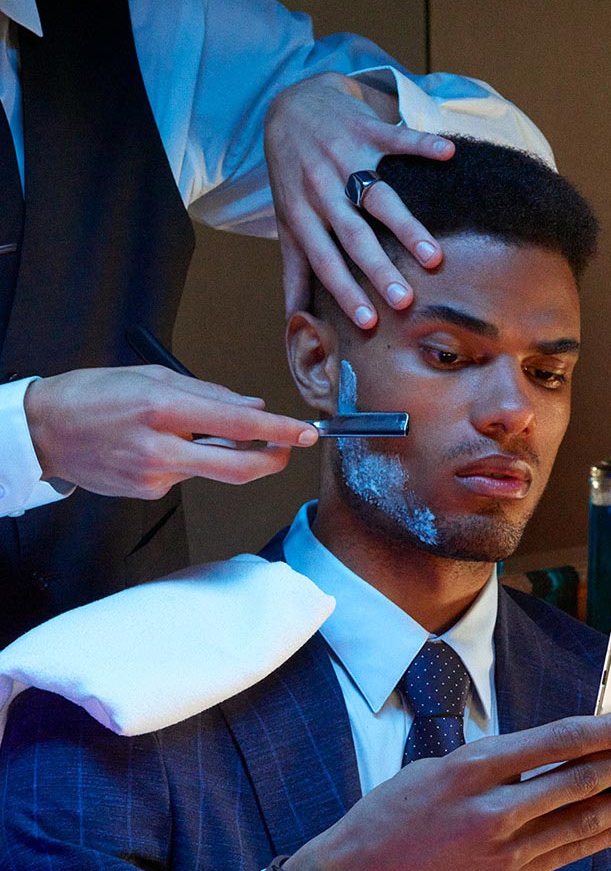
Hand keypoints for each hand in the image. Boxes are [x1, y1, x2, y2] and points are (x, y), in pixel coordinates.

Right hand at [24, 366, 317, 498]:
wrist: (44, 432)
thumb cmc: (94, 395)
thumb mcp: (152, 377)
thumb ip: (209, 395)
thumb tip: (254, 409)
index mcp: (163, 408)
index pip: (238, 425)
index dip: (279, 431)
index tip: (307, 432)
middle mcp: (160, 447)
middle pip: (238, 468)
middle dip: (272, 461)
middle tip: (286, 448)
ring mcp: (154, 476)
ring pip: (210, 469)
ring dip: (214, 452)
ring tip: (176, 430)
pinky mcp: (148, 493)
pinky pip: (185, 476)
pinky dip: (183, 461)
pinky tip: (151, 447)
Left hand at [264, 71, 453, 323]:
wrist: (290, 107)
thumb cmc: (293, 177)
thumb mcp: (288, 224)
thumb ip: (295, 273)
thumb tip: (295, 324)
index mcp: (303, 217)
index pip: (325, 261)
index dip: (344, 290)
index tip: (367, 321)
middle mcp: (322, 190)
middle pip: (354, 236)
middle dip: (379, 269)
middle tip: (404, 300)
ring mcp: (345, 159)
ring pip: (378, 196)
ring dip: (406, 226)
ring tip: (433, 256)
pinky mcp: (366, 130)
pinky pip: (395, 138)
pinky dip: (421, 144)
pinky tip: (447, 153)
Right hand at [286, 713, 610, 870]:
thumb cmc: (387, 817)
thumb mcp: (431, 770)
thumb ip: (488, 762)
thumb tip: (543, 752)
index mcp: (469, 769)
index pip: (552, 742)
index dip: (603, 732)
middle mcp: (491, 809)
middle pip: (577, 781)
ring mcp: (502, 851)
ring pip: (581, 822)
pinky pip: (567, 854)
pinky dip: (605, 837)